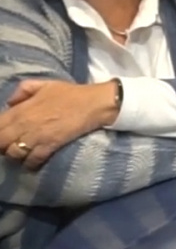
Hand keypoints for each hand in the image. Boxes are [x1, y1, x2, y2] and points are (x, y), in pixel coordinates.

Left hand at [0, 80, 117, 170]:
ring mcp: (37, 137)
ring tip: (20, 153)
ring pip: (13, 153)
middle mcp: (25, 124)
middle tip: (9, 145)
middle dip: (1, 146)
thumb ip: (23, 90)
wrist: (94, 104)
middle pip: (0, 142)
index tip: (3, 134)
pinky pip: (32, 160)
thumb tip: (9, 103)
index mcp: (21, 109)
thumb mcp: (44, 84)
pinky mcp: (50, 146)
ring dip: (14, 155)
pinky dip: (30, 163)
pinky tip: (32, 162)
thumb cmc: (70, 93)